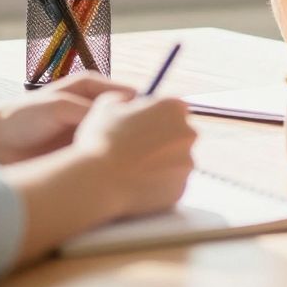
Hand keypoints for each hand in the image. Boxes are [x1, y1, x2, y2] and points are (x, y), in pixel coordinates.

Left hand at [0, 73, 134, 162]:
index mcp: (92, 88)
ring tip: (129, 160)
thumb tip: (122, 113)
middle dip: (137, 130)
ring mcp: (90, 131)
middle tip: (145, 146)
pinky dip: (110, 162)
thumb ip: (90, 109)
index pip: (131, 95)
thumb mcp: (59, 106)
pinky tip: (113, 171)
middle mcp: (95, 108)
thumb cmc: (23, 116)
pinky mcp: (83, 152)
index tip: (152, 123)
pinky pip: (105, 156)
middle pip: (129, 117)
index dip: (144, 108)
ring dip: (123, 148)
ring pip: (119, 138)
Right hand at [72, 95, 197, 217]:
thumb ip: (122, 97)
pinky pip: (171, 183)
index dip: (157, 117)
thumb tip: (128, 99)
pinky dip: (158, 184)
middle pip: (179, 134)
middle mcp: (188, 133)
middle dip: (162, 140)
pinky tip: (136, 184)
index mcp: (173, 108)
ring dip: (160, 163)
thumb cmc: (101, 140)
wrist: (98, 181)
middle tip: (136, 149)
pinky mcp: (181, 188)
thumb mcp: (105, 106)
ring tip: (132, 169)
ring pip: (176, 161)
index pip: (174, 109)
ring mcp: (187, 162)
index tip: (142, 126)